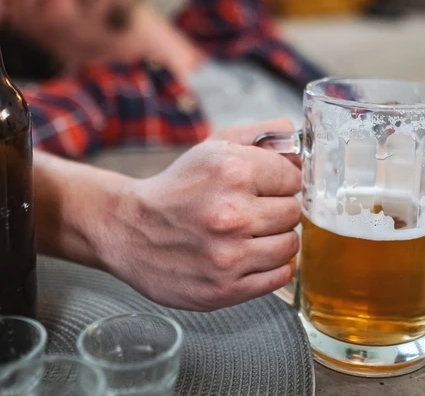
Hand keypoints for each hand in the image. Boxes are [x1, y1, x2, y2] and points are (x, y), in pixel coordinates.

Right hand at [99, 129, 301, 310]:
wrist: (129, 230)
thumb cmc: (176, 189)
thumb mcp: (213, 147)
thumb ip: (261, 135)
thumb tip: (296, 136)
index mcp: (232, 172)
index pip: (293, 178)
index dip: (281, 181)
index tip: (266, 186)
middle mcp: (232, 214)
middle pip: (294, 212)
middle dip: (279, 209)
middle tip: (255, 211)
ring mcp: (229, 255)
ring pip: (290, 245)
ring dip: (276, 239)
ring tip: (251, 234)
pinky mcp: (225, 288)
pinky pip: (279, 277)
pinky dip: (272, 266)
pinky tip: (250, 255)